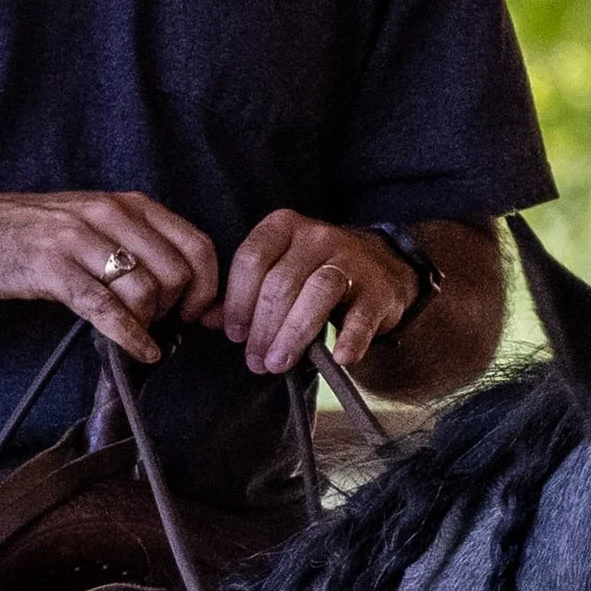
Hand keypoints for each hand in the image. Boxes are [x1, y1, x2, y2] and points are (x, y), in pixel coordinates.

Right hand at [0, 189, 218, 366]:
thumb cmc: (42, 234)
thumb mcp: (99, 223)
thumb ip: (143, 246)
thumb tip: (194, 292)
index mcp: (129, 203)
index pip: (196, 245)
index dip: (206, 287)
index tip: (196, 312)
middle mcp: (110, 214)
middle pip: (176, 274)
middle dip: (176, 309)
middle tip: (161, 324)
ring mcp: (81, 239)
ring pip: (144, 292)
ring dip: (148, 324)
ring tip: (137, 332)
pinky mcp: (54, 268)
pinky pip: (105, 309)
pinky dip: (130, 337)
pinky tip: (140, 352)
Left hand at [211, 213, 418, 380]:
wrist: (382, 267)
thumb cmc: (315, 274)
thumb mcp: (279, 271)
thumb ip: (244, 294)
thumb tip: (208, 320)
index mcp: (285, 227)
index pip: (252, 259)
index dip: (238, 301)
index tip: (234, 336)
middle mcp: (318, 236)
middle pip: (282, 281)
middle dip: (263, 327)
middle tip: (255, 362)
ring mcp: (351, 261)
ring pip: (317, 292)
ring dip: (294, 333)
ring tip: (279, 363)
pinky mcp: (378, 290)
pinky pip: (361, 316)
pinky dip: (350, 338)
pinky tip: (339, 358)